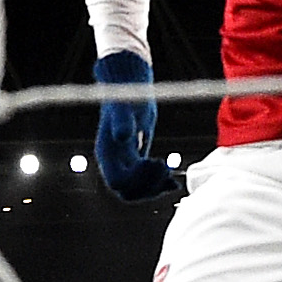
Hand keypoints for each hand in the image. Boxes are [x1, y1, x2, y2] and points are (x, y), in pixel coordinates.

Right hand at [92, 51, 183, 203]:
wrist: (129, 90)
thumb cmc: (126, 96)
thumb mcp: (125, 107)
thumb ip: (122, 121)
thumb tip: (122, 136)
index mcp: (107, 154)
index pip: (118, 182)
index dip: (137, 180)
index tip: (154, 162)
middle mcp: (113, 162)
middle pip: (128, 191)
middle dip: (148, 186)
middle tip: (165, 168)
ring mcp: (124, 164)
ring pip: (137, 190)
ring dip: (155, 188)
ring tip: (171, 176)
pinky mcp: (136, 162)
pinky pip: (146, 182)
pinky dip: (160, 184)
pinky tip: (173, 182)